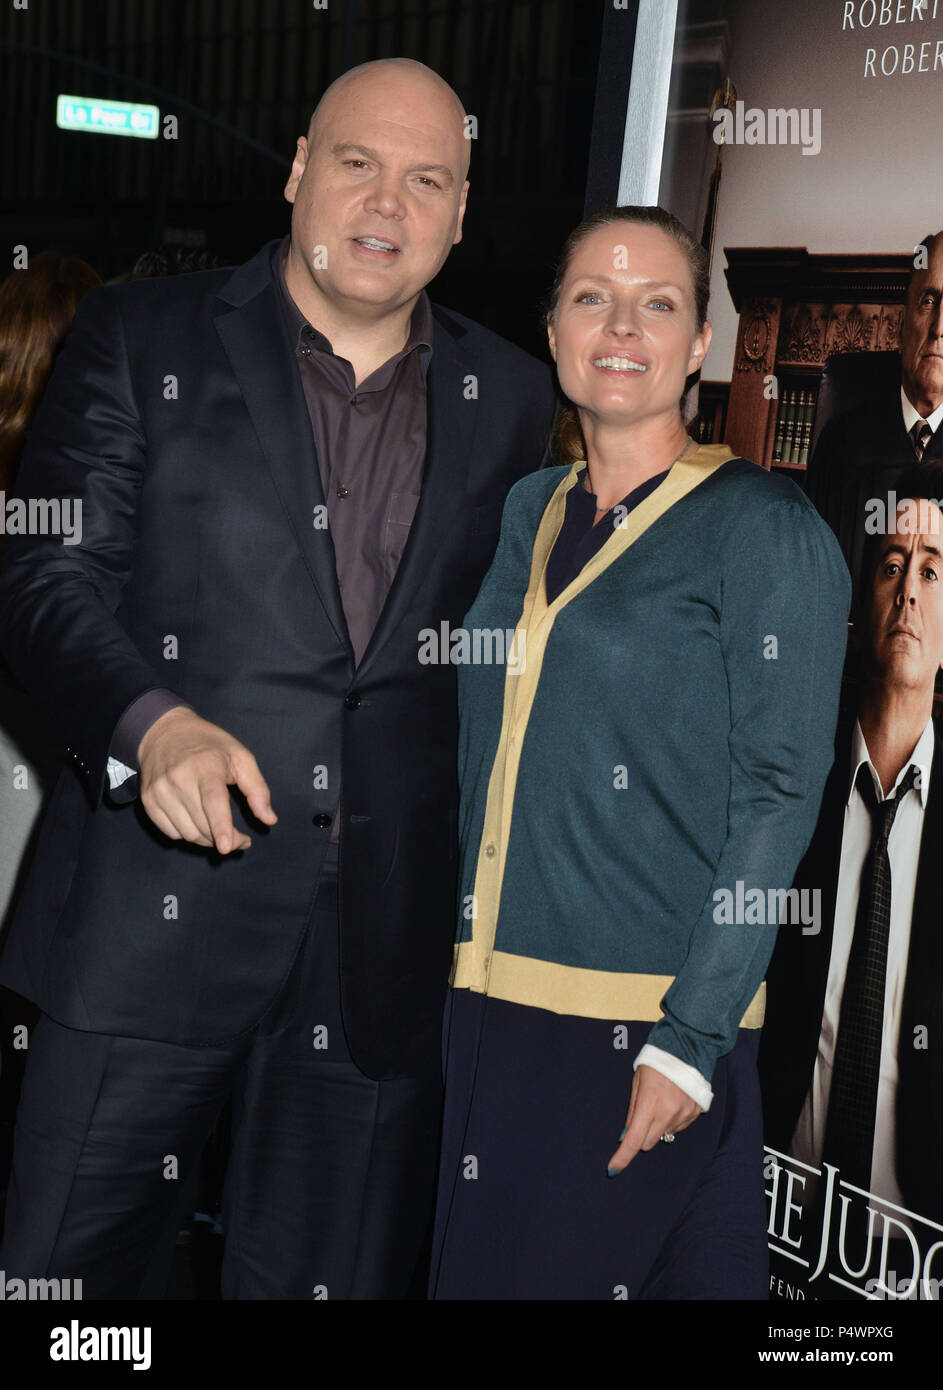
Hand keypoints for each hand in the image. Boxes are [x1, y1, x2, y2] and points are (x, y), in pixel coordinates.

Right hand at [137, 706, 276, 853]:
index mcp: (205, 766)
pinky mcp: (148, 801)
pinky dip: (188, 834)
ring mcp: (160, 792)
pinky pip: (172, 833)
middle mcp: (178, 780)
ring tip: (221, 831)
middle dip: (226, 840)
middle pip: (202, 824)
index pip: (213, 802)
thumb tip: (270, 819)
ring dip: (208, 840)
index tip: (227, 847)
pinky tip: (198, 822)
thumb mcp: (241, 757)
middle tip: (240, 840)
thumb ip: (257, 789)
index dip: (221, 826)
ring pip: (187, 833)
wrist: (164, 732)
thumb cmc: (209, 746)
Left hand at [606, 1064, 700, 1175]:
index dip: (622, 1156)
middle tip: (643, 1114)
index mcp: (649, 1103)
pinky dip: (672, 1121)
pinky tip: (673, 1101)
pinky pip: (678, 1128)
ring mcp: (683, 1115)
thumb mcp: (637, 1083)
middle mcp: (667, 1113)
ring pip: (664, 1135)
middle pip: (648, 1143)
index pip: (634, 1139)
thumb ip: (632, 1111)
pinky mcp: (694, 1114)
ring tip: (662, 1101)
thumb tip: (626, 1135)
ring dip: (659, 1126)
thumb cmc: (656, 1064)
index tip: (613, 1169)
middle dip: (642, 1135)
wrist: (686, 1049)